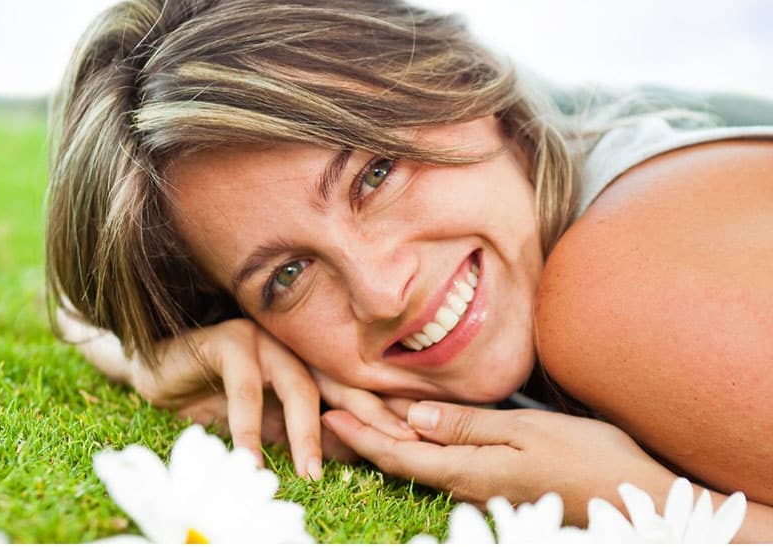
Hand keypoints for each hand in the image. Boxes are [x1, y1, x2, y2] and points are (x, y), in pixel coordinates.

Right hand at [57, 307, 415, 476]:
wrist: (165, 373)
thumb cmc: (221, 396)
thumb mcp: (271, 422)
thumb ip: (308, 430)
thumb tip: (355, 451)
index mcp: (312, 359)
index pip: (356, 388)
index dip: (385, 411)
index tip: (416, 437)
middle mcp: (297, 346)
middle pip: (342, 382)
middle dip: (372, 414)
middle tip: (398, 443)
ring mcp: (268, 339)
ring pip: (299, 386)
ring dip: (306, 433)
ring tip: (312, 473)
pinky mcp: (233, 341)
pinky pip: (245, 391)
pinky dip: (248, 429)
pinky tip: (251, 459)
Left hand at [322, 401, 675, 526]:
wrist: (634, 499)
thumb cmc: (587, 459)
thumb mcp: (527, 433)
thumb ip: (467, 427)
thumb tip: (413, 420)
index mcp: (469, 472)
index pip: (400, 456)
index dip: (362, 438)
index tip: (329, 417)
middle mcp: (468, 485)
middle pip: (404, 462)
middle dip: (365, 438)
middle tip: (331, 413)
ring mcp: (484, 488)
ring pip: (423, 462)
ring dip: (390, 440)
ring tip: (361, 416)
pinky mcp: (499, 484)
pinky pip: (446, 463)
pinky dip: (421, 445)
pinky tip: (417, 431)